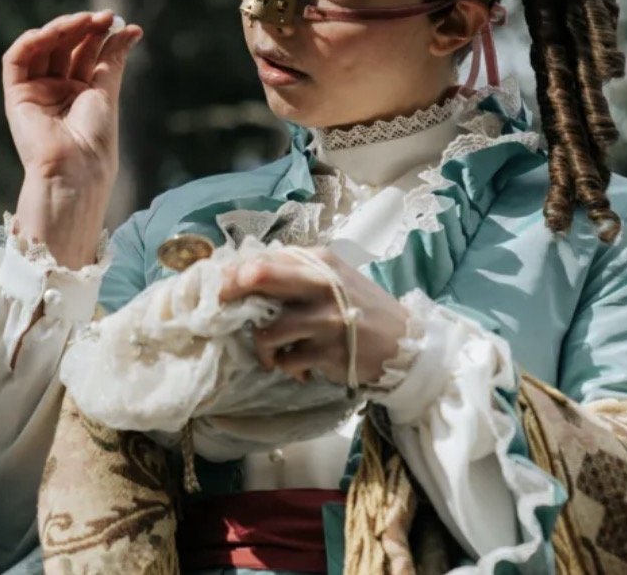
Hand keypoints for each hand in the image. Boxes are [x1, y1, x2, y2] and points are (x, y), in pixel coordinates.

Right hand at [3, 10, 143, 266]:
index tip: (117, 19)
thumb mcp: (107, 91)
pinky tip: (49, 32)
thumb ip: (112, 58)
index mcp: (79, 93)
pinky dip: (29, 42)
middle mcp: (56, 90)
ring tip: (83, 20)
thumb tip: (131, 29)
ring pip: (42, 48)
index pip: (84, 52)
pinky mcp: (16, 96)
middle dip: (82, 27)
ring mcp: (35, 92)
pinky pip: (15, 61)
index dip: (97, 33)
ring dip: (60, 29)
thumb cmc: (95, 140)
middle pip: (64, 47)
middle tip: (104, 16)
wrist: (75, 170)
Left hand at [219, 246, 410, 387]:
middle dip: (230, 291)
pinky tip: (301, 368)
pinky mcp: (328, 351)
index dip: (235, 272)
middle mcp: (321, 284)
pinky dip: (287, 367)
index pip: (266, 258)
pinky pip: (287, 361)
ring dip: (263, 349)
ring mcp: (325, 319)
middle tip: (220, 308)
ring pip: (267, 331)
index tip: (222, 287)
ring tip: (273, 356)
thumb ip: (298, 274)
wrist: (405, 344)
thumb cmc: (364, 309)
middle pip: (260, 275)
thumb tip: (247, 274)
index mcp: (320, 261)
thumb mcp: (335, 279)